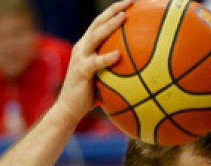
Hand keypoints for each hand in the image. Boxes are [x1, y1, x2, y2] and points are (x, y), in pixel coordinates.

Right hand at [55, 1, 131, 123]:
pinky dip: (107, 58)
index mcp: (87, 46)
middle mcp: (82, 47)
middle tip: (130, 2)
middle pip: (98, 22)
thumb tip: (141, 69)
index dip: (113, 11)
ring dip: (110, 25)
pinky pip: (95, 62)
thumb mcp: (104, 77)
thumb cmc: (90, 95)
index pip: (100, 23)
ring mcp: (80, 57)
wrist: (69, 109)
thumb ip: (116, 69)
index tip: (130, 4)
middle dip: (113, 10)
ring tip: (124, 17)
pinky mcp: (81, 71)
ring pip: (96, 36)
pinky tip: (119, 55)